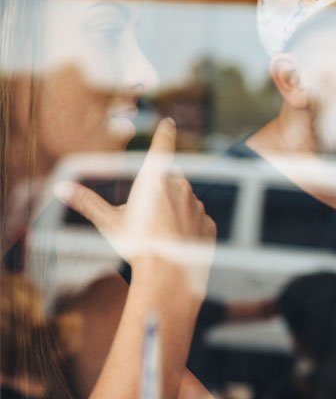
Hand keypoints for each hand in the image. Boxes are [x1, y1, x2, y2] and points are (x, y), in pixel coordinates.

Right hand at [54, 119, 215, 294]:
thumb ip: (87, 202)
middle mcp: (181, 187)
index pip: (162, 147)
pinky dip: (189, 227)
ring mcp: (198, 206)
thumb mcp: (109, 223)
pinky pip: (197, 221)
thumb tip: (62, 188)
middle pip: (171, 180)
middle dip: (161, 190)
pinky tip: (177, 244)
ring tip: (160, 234)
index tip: (169, 122)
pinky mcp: (209, 225)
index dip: (165, 134)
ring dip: (175, 209)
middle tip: (148, 214)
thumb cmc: (137, 246)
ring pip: (186, 201)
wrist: (170, 276)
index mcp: (155, 179)